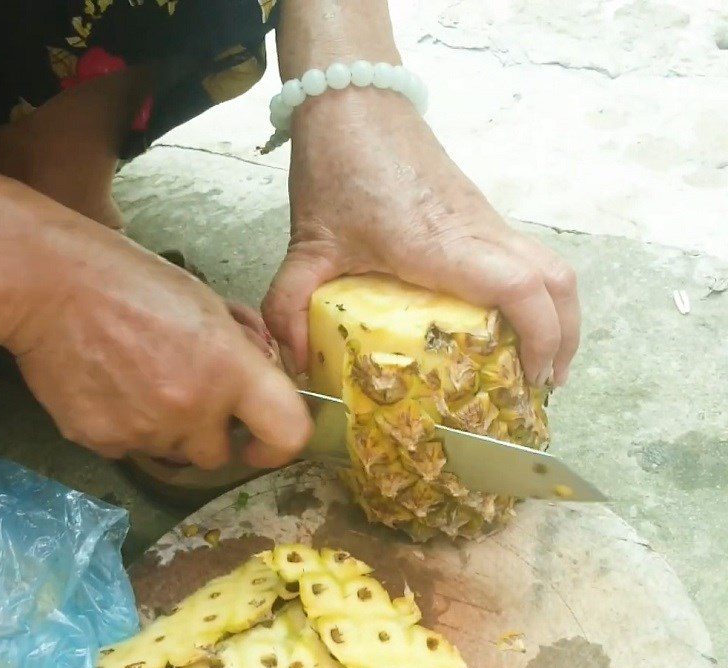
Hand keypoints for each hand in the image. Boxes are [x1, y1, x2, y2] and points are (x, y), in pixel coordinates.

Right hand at [7, 220, 311, 468]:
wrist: (50, 286)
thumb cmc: (135, 282)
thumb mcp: (208, 304)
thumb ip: (244, 350)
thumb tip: (262, 376)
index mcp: (230, 370)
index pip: (287, 433)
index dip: (280, 445)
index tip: (263, 441)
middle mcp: (193, 410)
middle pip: (218, 454)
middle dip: (209, 432)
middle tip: (186, 395)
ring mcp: (146, 431)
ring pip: (173, 453)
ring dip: (168, 430)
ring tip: (140, 382)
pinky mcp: (103, 442)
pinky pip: (130, 448)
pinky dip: (128, 428)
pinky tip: (111, 389)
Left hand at [262, 90, 579, 386]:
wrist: (354, 100)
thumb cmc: (337, 168)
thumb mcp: (306, 246)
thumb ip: (289, 305)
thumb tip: (291, 358)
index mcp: (442, 245)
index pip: (520, 288)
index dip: (539, 337)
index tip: (531, 379)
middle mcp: (478, 231)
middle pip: (556, 281)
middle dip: (562, 338)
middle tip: (543, 384)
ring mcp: (485, 218)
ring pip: (551, 265)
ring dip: (557, 315)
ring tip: (540, 360)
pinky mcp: (479, 212)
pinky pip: (529, 255)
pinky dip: (536, 293)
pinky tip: (509, 320)